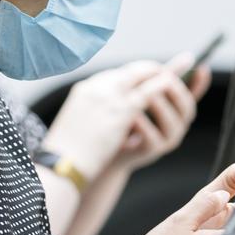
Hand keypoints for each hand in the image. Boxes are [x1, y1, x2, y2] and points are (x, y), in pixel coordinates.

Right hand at [41, 61, 161, 178]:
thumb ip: (94, 112)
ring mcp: (108, 96)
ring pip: (141, 75)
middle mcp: (97, 87)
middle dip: (150, 69)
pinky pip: (147, 92)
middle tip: (167, 72)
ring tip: (174, 79)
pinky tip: (172, 89)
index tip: (146, 77)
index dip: (134, 74)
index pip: (116, 75)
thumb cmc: (66, 153)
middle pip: (130, 70)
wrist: (61, 165)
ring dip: (159, 75)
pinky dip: (161, 87)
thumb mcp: (78, 123)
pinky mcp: (121, 110)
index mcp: (85, 90)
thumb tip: (110, 118)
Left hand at [111, 52, 210, 171]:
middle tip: (163, 76)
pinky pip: (152, 138)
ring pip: (171, 122)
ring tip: (146, 93)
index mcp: (178, 112)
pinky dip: (144, 125)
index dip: (199, 82)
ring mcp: (167, 141)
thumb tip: (188, 56)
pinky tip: (133, 114)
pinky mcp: (151, 151)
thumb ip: (164, 78)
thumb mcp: (146, 94)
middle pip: (186, 107)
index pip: (193, 95)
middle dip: (174, 90)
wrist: (111, 148)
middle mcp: (178, 126)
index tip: (202, 67)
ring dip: (159, 106)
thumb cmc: (130, 117)